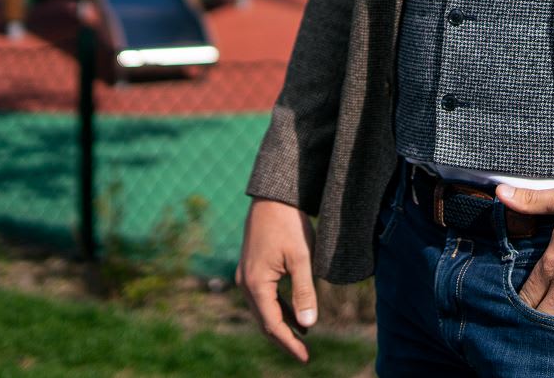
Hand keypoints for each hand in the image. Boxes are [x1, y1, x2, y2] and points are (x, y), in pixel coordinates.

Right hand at [239, 196, 317, 361]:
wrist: (273, 196)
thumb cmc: (289, 225)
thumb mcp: (302, 259)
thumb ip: (304, 293)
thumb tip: (308, 325)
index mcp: (255, 284)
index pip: (272, 324)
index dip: (289, 343)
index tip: (306, 357)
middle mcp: (245, 283)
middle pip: (264, 321)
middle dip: (284, 338)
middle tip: (304, 354)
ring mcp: (246, 275)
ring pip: (263, 310)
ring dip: (282, 323)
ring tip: (303, 337)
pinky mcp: (252, 267)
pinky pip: (264, 296)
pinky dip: (278, 308)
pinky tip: (295, 314)